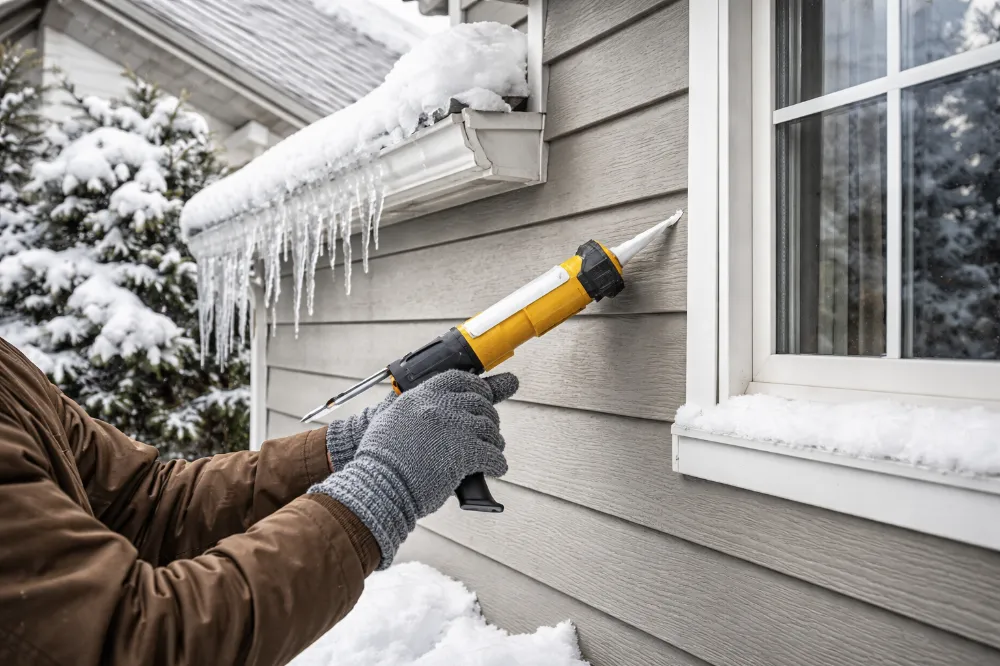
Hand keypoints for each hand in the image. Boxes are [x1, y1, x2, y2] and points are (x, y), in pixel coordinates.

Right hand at [309, 370, 518, 568]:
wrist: (378, 485)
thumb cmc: (379, 459)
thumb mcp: (388, 419)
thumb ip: (407, 406)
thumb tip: (416, 402)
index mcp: (422, 395)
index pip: (459, 379)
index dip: (476, 387)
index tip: (484, 395)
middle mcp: (440, 406)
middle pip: (479, 403)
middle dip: (488, 416)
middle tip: (490, 430)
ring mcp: (455, 428)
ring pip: (489, 428)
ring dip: (495, 440)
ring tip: (494, 449)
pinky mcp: (465, 453)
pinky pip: (493, 454)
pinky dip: (497, 463)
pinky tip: (496, 469)